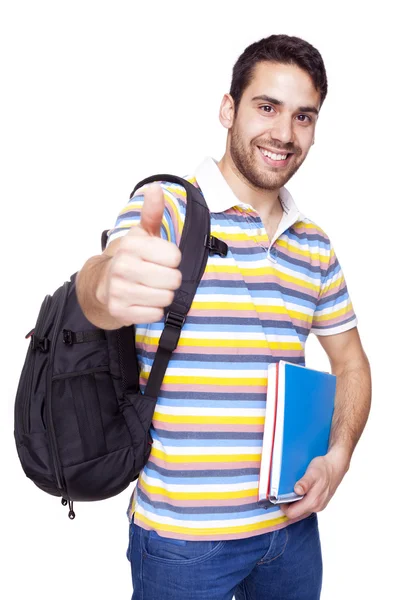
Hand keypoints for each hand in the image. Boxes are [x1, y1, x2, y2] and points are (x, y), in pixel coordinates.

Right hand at [100, 184, 181, 325]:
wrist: (102, 285)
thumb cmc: (131, 259)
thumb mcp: (142, 234)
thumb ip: (152, 212)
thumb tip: (156, 187)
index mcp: (131, 245)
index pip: (175, 257)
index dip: (172, 260)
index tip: (160, 259)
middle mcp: (122, 267)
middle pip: (173, 279)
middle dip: (170, 280)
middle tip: (157, 276)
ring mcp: (119, 290)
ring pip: (166, 298)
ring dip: (163, 295)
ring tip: (150, 288)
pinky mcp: (119, 311)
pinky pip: (155, 314)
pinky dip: (153, 310)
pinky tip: (143, 301)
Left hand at [280, 447, 349, 519]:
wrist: (336, 465)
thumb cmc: (324, 468)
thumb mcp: (312, 473)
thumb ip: (305, 483)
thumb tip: (297, 490)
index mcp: (313, 502)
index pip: (292, 513)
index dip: (283, 507)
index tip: (278, 497)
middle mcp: (316, 507)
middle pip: (296, 513)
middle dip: (287, 505)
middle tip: (282, 493)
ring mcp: (319, 505)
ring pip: (301, 510)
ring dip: (294, 503)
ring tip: (290, 491)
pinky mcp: (320, 502)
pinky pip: (307, 505)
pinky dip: (300, 501)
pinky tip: (298, 491)